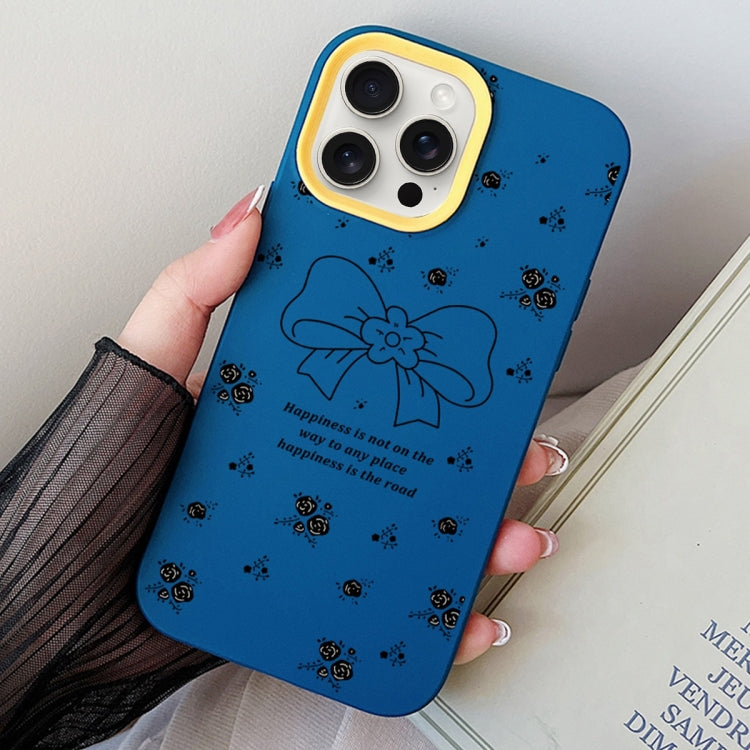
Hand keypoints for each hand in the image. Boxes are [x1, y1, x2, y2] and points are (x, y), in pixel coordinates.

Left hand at [119, 187, 563, 665]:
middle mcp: (322, 460)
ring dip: (484, 535)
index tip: (488, 348)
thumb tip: (248, 215)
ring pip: (425, 528)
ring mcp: (326, 525)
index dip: (441, 361)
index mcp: (297, 402)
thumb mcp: (152, 363)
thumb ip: (193, 287)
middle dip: (489, 456)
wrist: (73, 585)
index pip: (385, 372)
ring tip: (512, 537)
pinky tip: (467, 617)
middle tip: (524, 449)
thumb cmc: (107, 472)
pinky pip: (394, 600)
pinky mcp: (321, 585)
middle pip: (424, 455)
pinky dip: (440, 616)